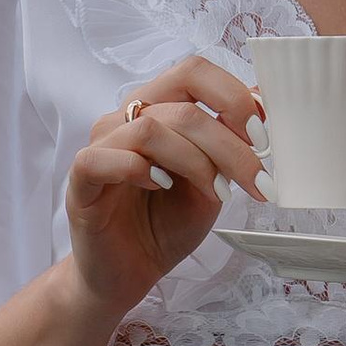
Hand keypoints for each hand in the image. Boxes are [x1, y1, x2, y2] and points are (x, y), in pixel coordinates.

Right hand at [66, 52, 265, 320]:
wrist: (130, 273)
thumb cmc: (167, 223)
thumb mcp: (214, 178)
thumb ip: (231, 141)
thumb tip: (266, 101)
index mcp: (158, 108)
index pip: (194, 72)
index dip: (234, 96)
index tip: (263, 136)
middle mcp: (126, 118)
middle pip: (181, 99)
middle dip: (228, 141)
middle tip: (256, 178)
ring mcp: (100, 146)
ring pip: (150, 127)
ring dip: (196, 162)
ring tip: (217, 194)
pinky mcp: (80, 180)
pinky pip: (103, 158)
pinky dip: (140, 170)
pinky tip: (162, 187)